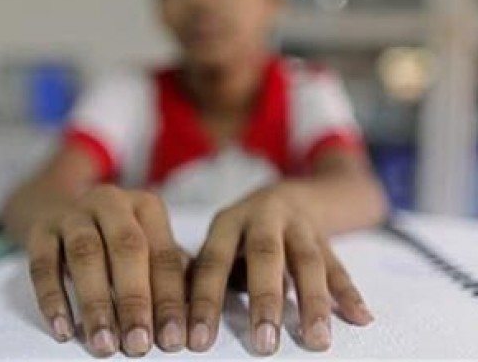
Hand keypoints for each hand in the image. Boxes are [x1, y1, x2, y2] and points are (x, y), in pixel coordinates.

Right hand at [25, 185, 186, 356]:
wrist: (65, 214)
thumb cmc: (119, 243)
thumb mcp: (149, 249)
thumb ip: (170, 278)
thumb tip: (190, 322)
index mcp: (146, 207)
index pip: (163, 255)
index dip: (170, 299)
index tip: (174, 339)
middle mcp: (111, 203)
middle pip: (127, 248)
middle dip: (134, 300)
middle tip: (138, 344)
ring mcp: (73, 214)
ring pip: (85, 254)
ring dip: (96, 303)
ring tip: (104, 343)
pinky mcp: (41, 231)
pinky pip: (43, 264)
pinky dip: (53, 299)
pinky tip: (64, 330)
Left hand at [187, 183, 373, 354]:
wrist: (291, 194)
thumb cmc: (244, 232)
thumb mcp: (220, 241)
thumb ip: (205, 272)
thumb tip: (178, 314)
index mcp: (228, 222)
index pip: (213, 261)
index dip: (205, 300)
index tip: (199, 339)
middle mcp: (263, 219)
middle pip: (265, 255)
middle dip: (265, 300)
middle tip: (264, 343)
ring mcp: (298, 226)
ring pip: (307, 261)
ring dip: (313, 301)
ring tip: (315, 340)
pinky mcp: (326, 238)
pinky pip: (339, 265)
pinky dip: (350, 293)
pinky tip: (361, 318)